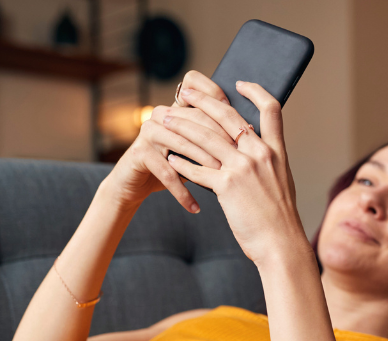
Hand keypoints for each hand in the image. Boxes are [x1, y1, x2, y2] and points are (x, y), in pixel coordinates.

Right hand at [103, 71, 231, 210]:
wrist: (136, 185)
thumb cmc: (174, 166)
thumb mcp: (195, 148)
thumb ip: (214, 135)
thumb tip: (251, 132)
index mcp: (178, 107)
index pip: (197, 87)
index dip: (219, 98)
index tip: (245, 123)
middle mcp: (162, 114)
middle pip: (197, 120)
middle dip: (221, 141)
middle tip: (241, 160)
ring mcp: (149, 131)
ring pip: (184, 145)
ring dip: (205, 165)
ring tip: (222, 181)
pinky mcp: (139, 152)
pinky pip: (167, 172)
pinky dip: (182, 192)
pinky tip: (195, 207)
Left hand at [167, 81, 308, 263]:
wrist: (281, 244)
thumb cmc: (279, 219)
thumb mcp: (281, 182)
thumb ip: (267, 163)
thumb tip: (252, 151)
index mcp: (276, 151)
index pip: (271, 109)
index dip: (255, 91)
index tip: (238, 82)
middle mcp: (260, 154)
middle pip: (228, 115)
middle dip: (203, 100)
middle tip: (185, 91)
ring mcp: (244, 169)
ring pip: (206, 138)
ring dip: (183, 126)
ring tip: (167, 120)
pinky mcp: (227, 187)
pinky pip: (197, 169)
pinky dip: (181, 162)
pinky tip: (170, 158)